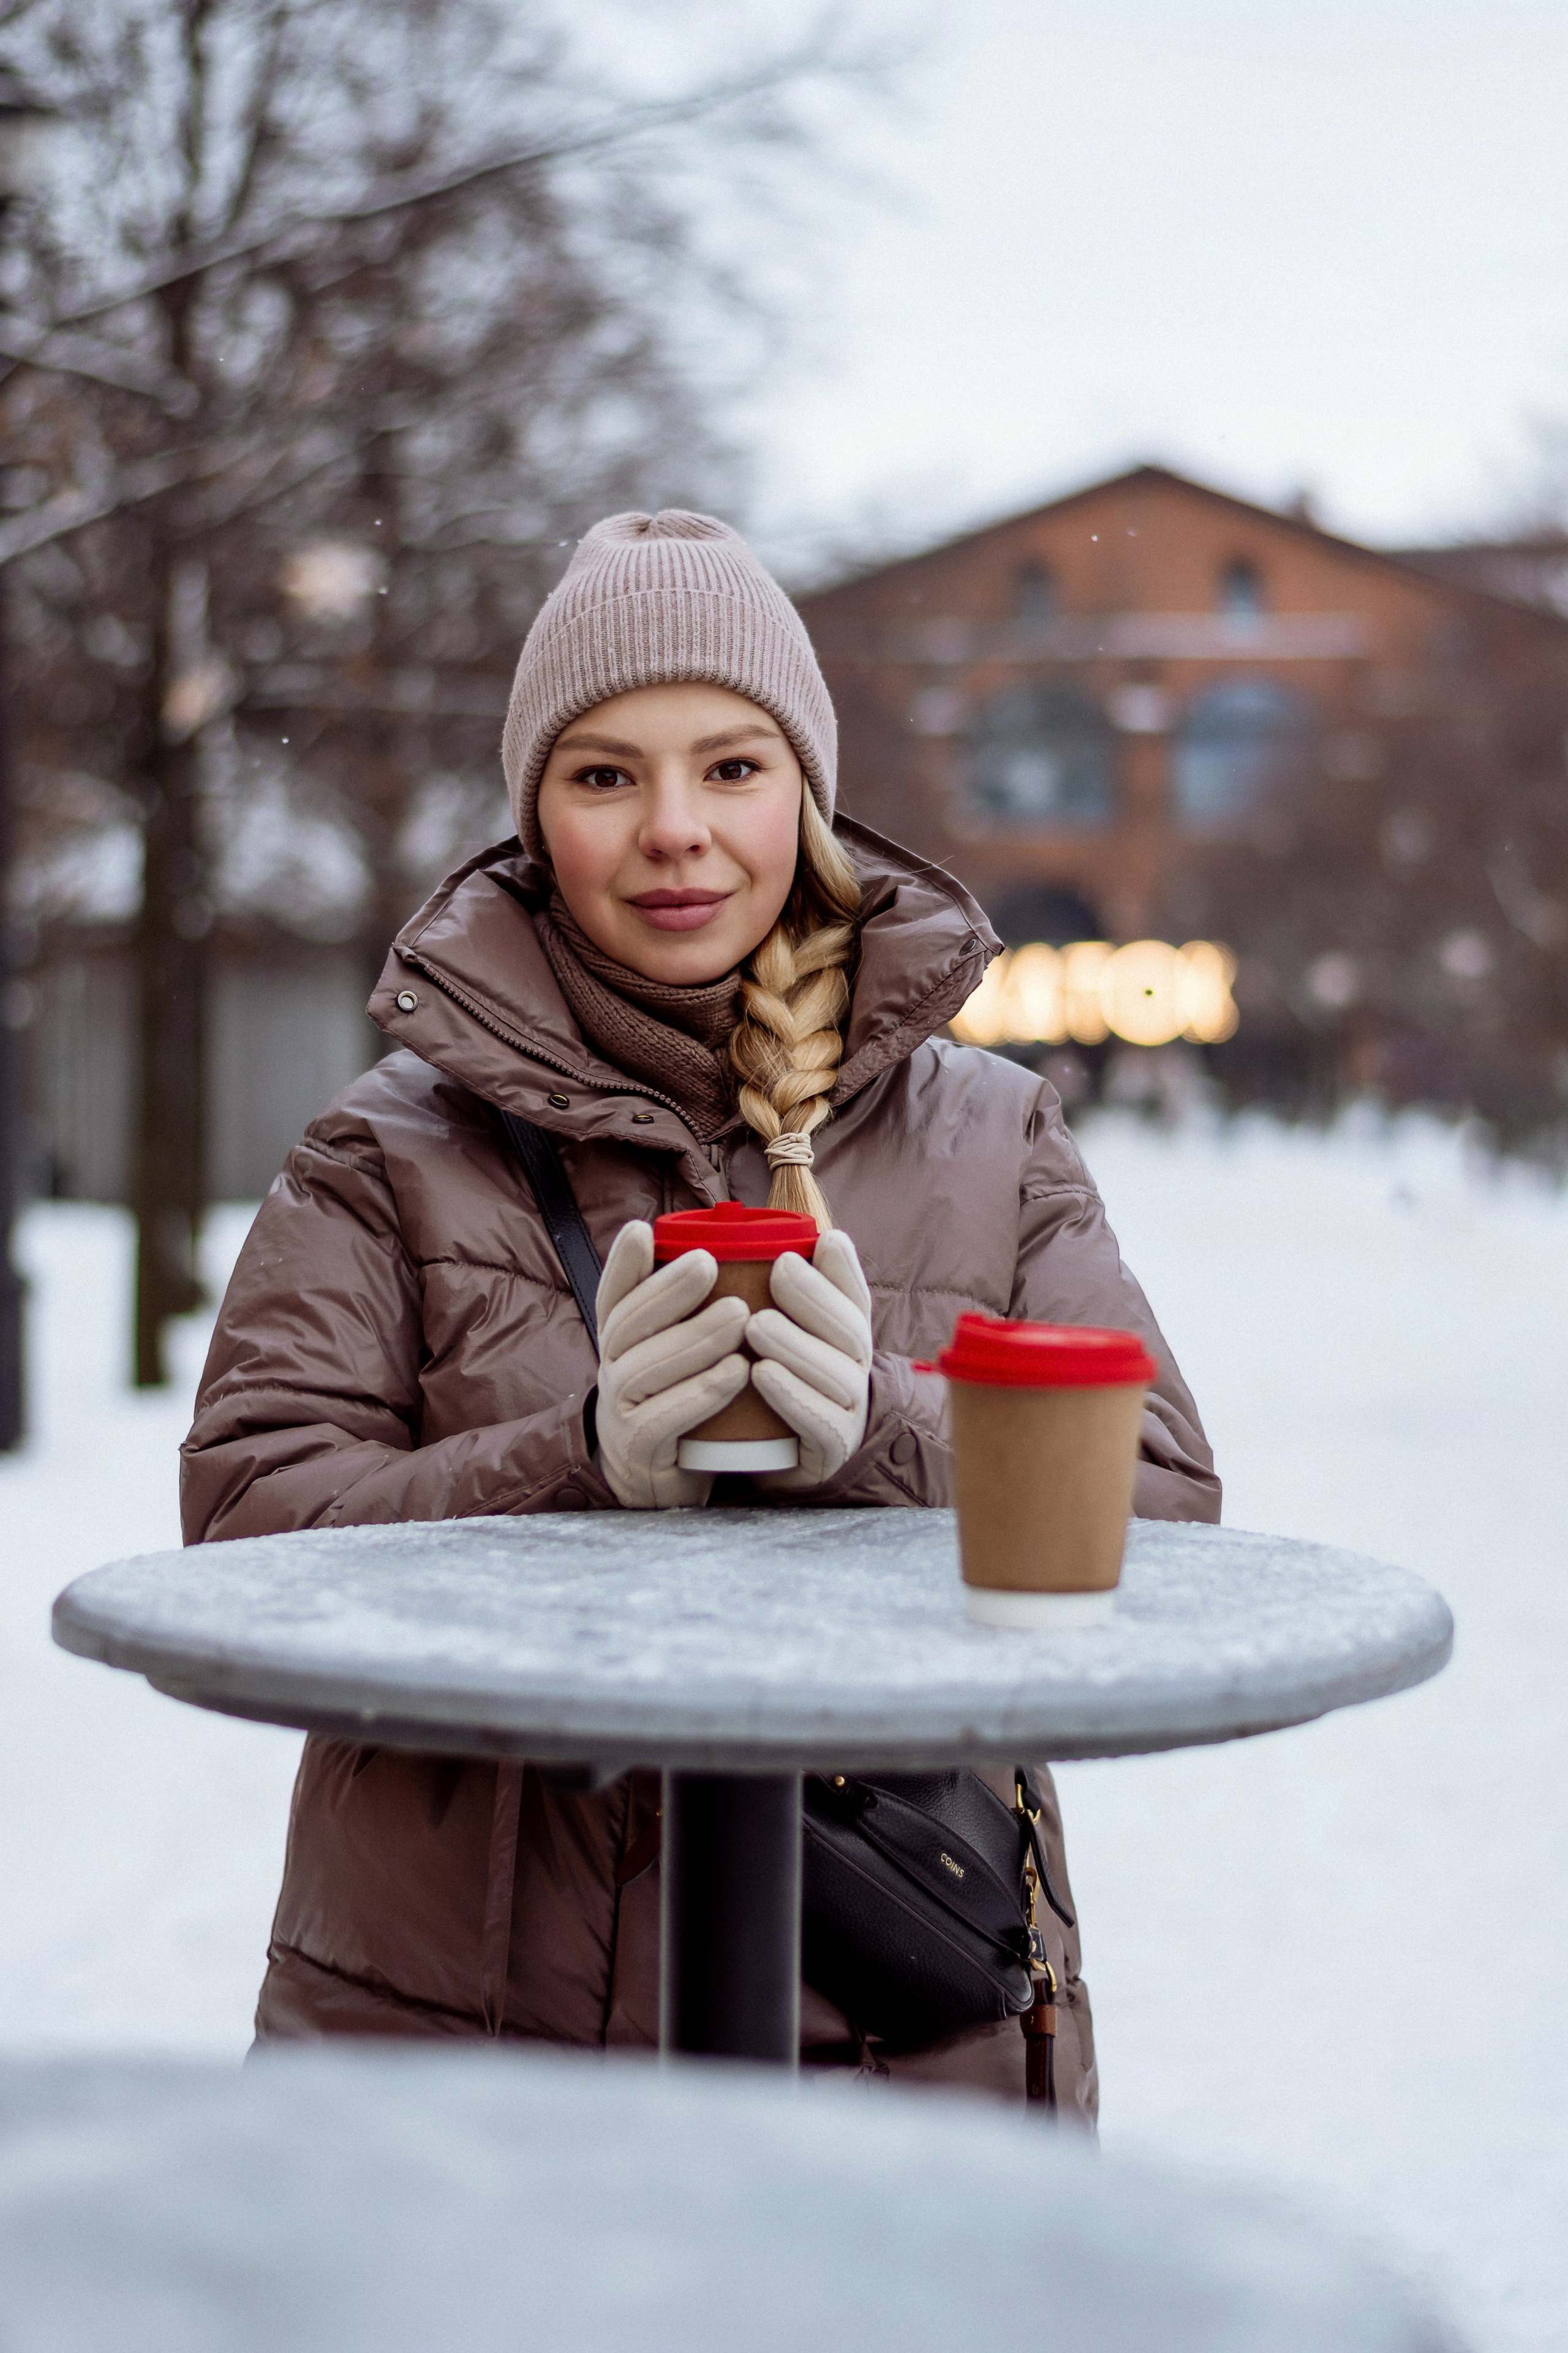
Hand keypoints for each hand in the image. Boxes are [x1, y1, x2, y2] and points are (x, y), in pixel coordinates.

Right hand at [594, 1221, 749, 1508]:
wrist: (660, 1482)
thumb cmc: (678, 1401)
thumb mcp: (674, 1351)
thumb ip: (687, 1308)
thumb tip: (722, 1244)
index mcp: (621, 1341)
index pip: (613, 1296)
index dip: (623, 1263)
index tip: (642, 1230)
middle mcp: (613, 1370)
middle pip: (628, 1325)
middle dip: (667, 1291)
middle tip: (708, 1262)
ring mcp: (620, 1412)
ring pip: (646, 1369)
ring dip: (694, 1338)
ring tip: (740, 1314)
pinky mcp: (640, 1449)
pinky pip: (665, 1419)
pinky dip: (702, 1393)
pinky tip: (738, 1371)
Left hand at [746, 1229, 873, 1491]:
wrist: (783, 1458)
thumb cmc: (782, 1379)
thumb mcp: (789, 1331)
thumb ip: (794, 1289)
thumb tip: (806, 1237)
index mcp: (848, 1334)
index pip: (854, 1297)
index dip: (838, 1270)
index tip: (813, 1242)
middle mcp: (856, 1367)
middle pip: (847, 1329)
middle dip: (814, 1297)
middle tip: (778, 1271)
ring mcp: (849, 1409)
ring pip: (832, 1373)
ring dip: (795, 1344)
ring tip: (755, 1325)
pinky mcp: (832, 1447)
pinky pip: (818, 1420)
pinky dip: (790, 1395)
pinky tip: (760, 1375)